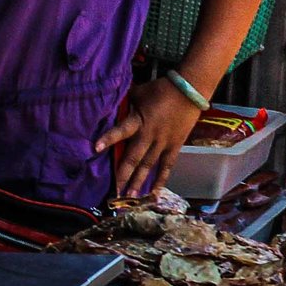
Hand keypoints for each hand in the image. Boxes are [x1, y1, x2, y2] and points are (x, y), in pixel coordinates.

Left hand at [94, 78, 205, 198]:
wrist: (190, 90)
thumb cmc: (161, 89)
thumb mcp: (139, 93)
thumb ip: (125, 103)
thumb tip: (109, 106)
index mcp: (139, 120)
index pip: (121, 130)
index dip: (109, 138)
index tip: (95, 148)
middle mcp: (150, 135)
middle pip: (135, 157)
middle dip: (124, 174)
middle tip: (115, 192)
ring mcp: (163, 142)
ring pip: (149, 165)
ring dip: (140, 181)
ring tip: (132, 196)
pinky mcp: (175, 145)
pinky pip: (167, 165)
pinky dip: (161, 178)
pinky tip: (155, 192)